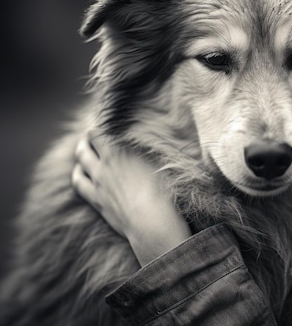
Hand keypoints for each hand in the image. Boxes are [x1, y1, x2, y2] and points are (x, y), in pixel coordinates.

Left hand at [72, 134, 190, 265]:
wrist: (150, 221)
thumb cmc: (162, 191)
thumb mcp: (158, 164)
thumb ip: (143, 150)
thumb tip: (139, 140)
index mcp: (120, 152)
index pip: (101, 132)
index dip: (100, 126)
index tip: (104, 123)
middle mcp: (105, 164)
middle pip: (87, 145)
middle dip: (87, 138)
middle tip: (91, 134)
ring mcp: (97, 182)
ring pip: (80, 162)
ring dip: (80, 153)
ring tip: (82, 150)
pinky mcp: (95, 199)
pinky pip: (78, 183)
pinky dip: (77, 174)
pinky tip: (79, 172)